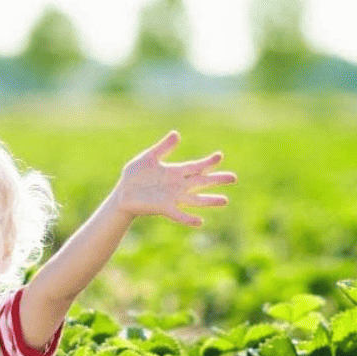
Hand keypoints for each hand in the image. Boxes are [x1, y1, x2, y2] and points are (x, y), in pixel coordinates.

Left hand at [108, 130, 235, 226]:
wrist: (122, 194)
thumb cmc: (135, 175)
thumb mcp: (148, 157)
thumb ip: (162, 148)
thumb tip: (177, 134)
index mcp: (175, 172)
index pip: (195, 166)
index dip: (208, 162)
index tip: (219, 156)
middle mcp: (177, 185)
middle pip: (201, 182)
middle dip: (217, 180)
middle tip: (234, 177)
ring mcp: (172, 197)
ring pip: (195, 199)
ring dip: (209, 200)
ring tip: (225, 200)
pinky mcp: (163, 208)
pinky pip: (178, 214)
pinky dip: (188, 218)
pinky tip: (200, 221)